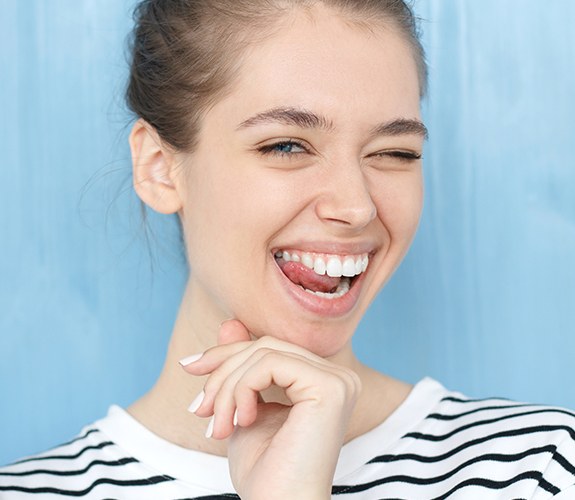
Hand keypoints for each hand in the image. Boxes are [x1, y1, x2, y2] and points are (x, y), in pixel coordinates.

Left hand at [182, 320, 360, 499]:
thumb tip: (230, 322)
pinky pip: (269, 363)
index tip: (188, 367)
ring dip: (227, 388)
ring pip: (264, 352)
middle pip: (266, 346)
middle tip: (199, 408)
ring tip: (216, 425)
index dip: (226, 354)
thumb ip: (241, 364)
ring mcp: (338, 380)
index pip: (269, 347)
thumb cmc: (264, 469)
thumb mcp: (243, 406)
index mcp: (322, 380)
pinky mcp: (329, 388)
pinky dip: (242, 389)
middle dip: (222, 372)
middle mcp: (338, 376)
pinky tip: (241, 420)